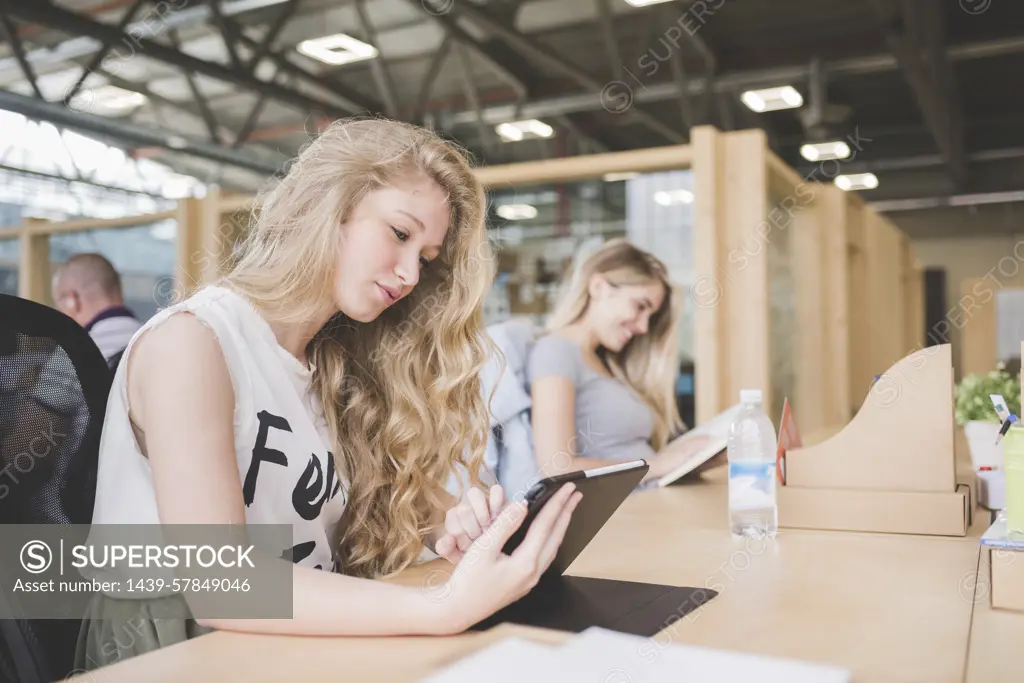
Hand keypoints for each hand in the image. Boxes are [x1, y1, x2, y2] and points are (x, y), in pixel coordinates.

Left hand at [435, 484, 506, 564]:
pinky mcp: (498, 495)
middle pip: (462, 509)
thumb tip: (448, 538)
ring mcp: (481, 499)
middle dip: (473, 529)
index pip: (451, 523)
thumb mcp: (460, 556)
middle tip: (481, 539)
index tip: (470, 548)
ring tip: (489, 529)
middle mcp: (465, 506)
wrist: (499, 553)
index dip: (462, 537)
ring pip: (474, 493)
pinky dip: (497, 503)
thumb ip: (446, 549)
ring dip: (483, 514)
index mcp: (454, 519)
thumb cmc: (478, 552)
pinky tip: (499, 518)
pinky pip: (496, 490)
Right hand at [436, 482, 582, 632]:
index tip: (569, 487)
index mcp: (525, 563)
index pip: (546, 525)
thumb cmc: (466, 582)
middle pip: (556, 537)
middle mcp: (532, 573)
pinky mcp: (523, 583)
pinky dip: (549, 540)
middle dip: (567, 513)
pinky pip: (544, 556)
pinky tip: (547, 535)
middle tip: (576, 495)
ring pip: (552, 548)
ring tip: (565, 511)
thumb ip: (504, 524)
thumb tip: (522, 504)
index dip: (558, 503)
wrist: (457, 610)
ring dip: (560, 527)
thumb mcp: (483, 548)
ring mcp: (529, 580)